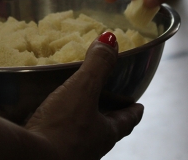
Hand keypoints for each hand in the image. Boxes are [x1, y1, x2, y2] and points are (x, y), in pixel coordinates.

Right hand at [25, 32, 143, 159]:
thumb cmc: (62, 128)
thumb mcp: (83, 89)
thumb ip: (98, 64)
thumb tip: (110, 39)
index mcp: (105, 134)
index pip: (126, 121)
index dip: (133, 112)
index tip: (140, 106)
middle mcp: (91, 149)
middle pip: (106, 130)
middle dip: (109, 117)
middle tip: (111, 106)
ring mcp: (69, 154)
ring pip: (82, 137)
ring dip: (82, 123)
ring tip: (76, 110)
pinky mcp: (47, 155)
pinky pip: (57, 139)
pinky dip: (58, 129)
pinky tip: (47, 122)